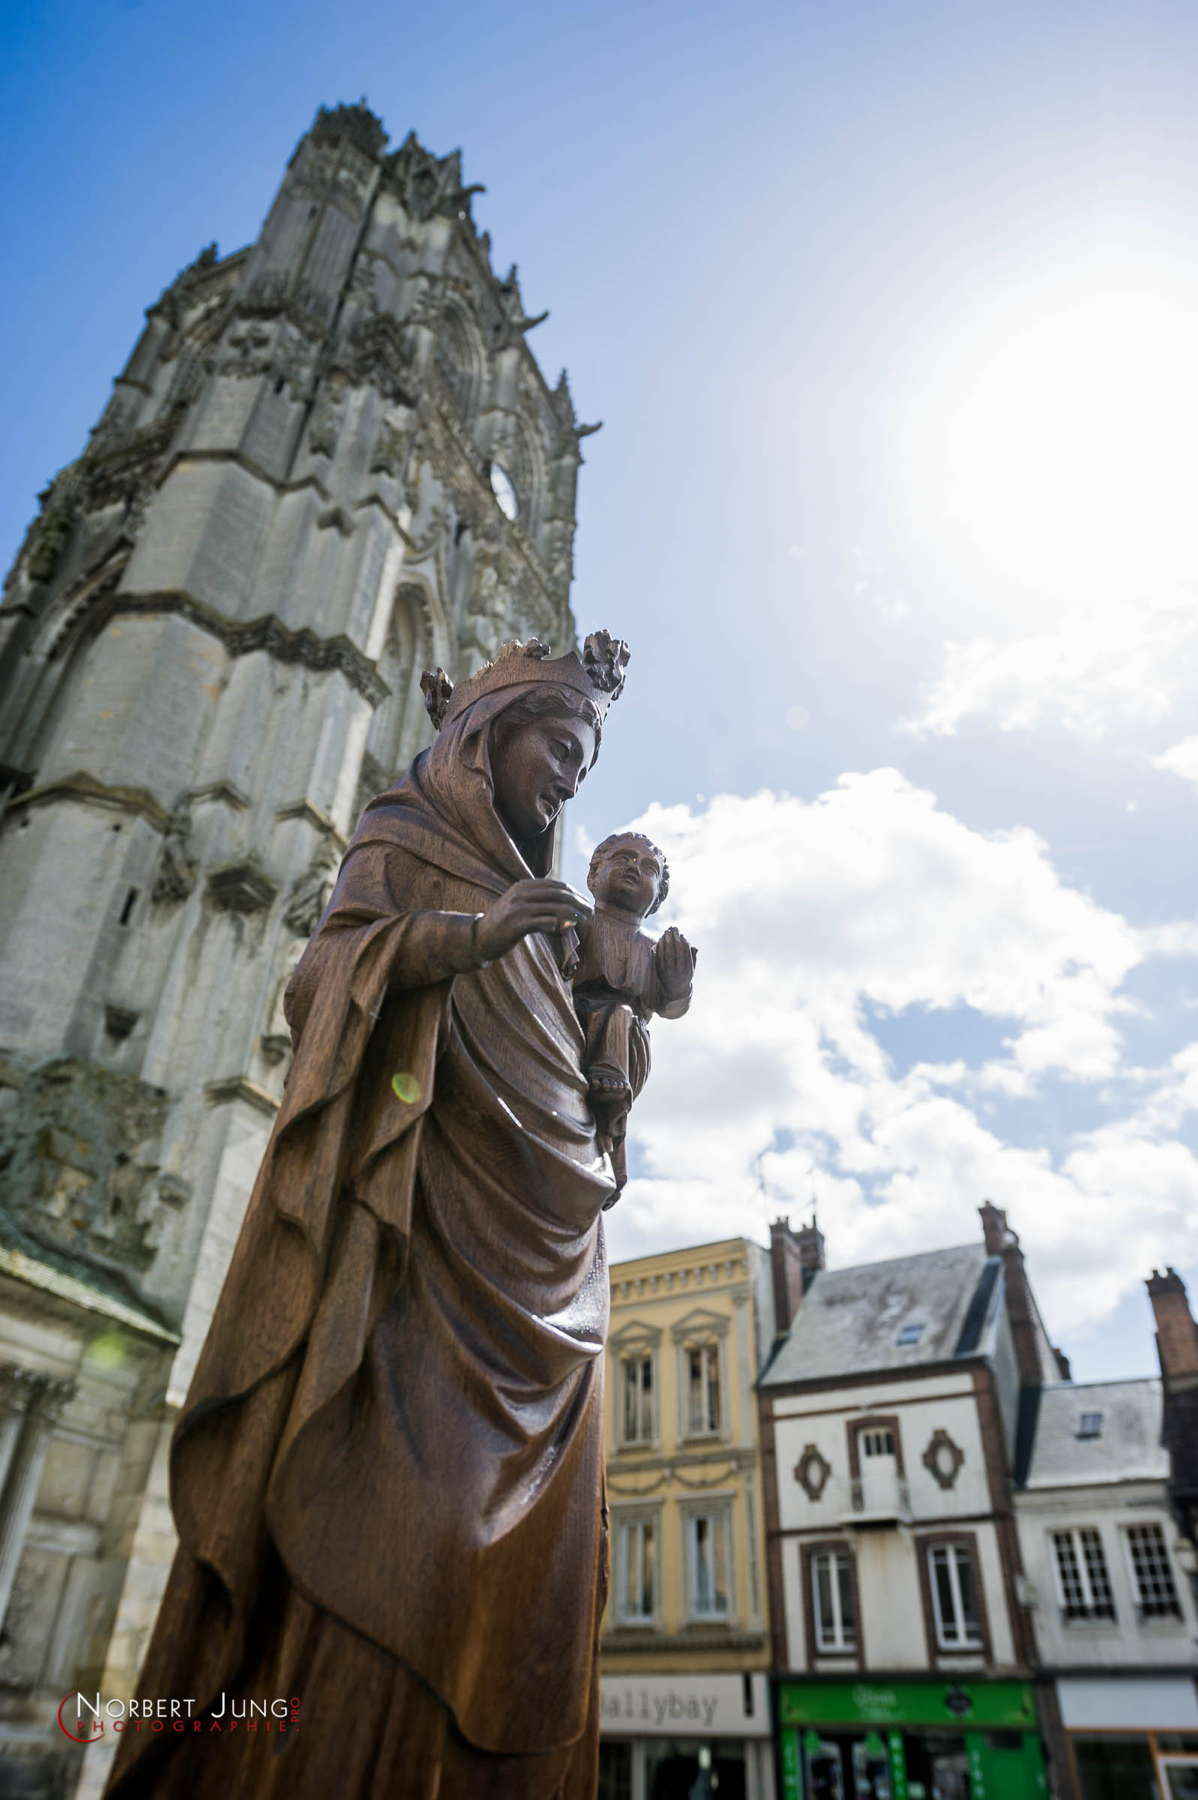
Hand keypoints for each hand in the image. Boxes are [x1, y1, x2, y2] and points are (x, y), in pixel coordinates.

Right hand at [475, 879, 592, 961]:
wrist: (479, 938)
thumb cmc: (504, 924)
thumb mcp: (520, 907)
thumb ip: (541, 905)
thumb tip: (569, 912)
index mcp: (524, 886)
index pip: (557, 885)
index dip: (575, 894)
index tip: (587, 903)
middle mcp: (521, 893)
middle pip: (559, 894)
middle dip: (578, 902)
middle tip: (591, 912)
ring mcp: (519, 908)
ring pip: (555, 907)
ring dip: (573, 914)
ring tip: (584, 920)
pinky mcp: (517, 924)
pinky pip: (545, 922)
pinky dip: (559, 924)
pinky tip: (568, 928)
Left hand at [655, 926, 696, 999]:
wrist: (675, 991)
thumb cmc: (685, 975)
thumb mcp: (692, 968)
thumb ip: (693, 957)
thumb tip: (695, 947)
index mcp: (687, 970)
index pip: (686, 955)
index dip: (684, 944)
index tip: (682, 935)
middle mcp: (677, 971)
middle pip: (675, 953)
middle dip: (674, 940)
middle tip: (673, 929)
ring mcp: (667, 972)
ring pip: (666, 955)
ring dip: (666, 942)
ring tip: (666, 932)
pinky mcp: (659, 971)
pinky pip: (659, 958)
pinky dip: (659, 948)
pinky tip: (660, 940)